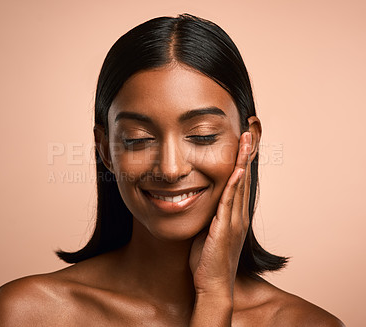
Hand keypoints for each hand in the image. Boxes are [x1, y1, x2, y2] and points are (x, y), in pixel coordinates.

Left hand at [189, 131, 251, 296]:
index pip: (239, 182)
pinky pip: (230, 201)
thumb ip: (209, 215)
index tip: (240, 143)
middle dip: (245, 155)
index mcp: (234, 215)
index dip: (241, 162)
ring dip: (242, 162)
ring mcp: (234, 221)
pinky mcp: (225, 228)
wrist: (212, 283)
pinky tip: (236, 169)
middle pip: (243, 178)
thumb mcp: (208, 231)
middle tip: (247, 133)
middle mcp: (238, 215)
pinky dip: (234, 184)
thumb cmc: (208, 259)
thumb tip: (198, 200)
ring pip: (239, 185)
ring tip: (245, 141)